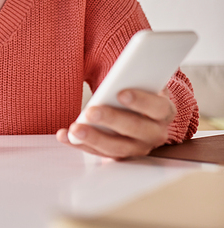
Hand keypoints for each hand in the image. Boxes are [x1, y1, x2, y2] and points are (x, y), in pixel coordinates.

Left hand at [56, 88, 176, 158]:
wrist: (144, 111)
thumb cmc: (140, 90)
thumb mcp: (143, 82)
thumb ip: (135, 77)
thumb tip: (122, 72)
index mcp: (164, 112)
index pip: (157, 107)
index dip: (140, 101)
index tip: (121, 93)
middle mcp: (155, 134)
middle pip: (135, 129)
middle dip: (111, 120)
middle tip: (91, 111)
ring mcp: (137, 148)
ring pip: (116, 147)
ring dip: (93, 138)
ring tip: (74, 129)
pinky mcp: (119, 155)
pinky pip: (98, 152)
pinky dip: (79, 144)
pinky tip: (64, 135)